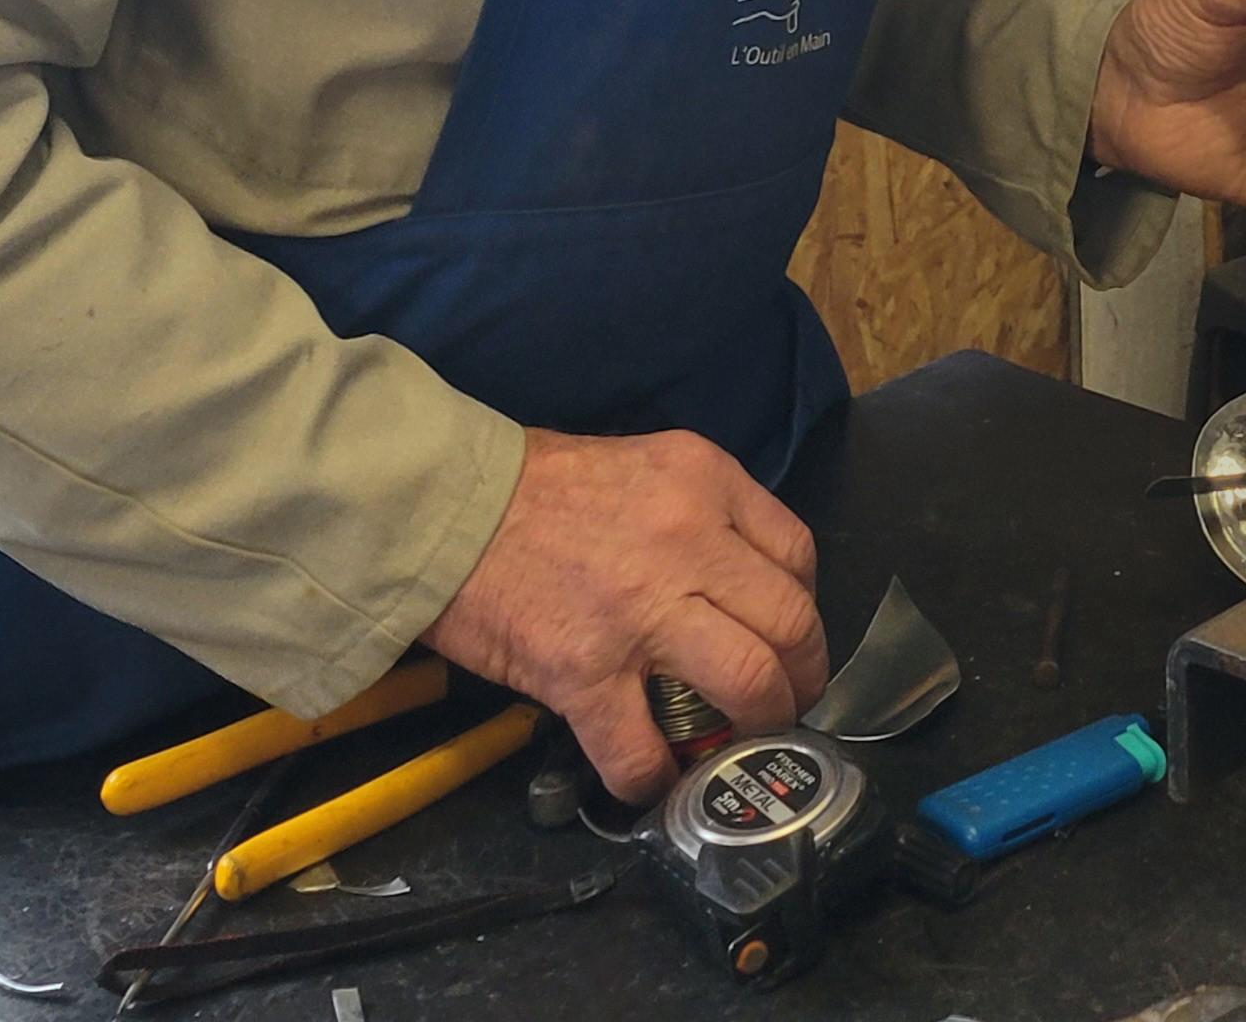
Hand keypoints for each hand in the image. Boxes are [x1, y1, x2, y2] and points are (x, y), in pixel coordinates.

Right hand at [424, 426, 830, 798]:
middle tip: (786, 700)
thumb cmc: (536, 485)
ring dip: (757, 723)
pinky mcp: (584, 674)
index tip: (787, 635)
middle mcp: (689, 542)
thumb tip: (734, 579)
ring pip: (748, 681)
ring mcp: (640, 612)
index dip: (803, 606)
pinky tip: (654, 782)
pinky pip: (643, 749)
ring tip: (741, 742)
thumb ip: (697, 512)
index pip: (796, 553)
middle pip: (790, 622)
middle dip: (802, 675)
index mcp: (704, 480)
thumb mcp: (643, 464)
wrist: (442, 508)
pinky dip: (656, 779)